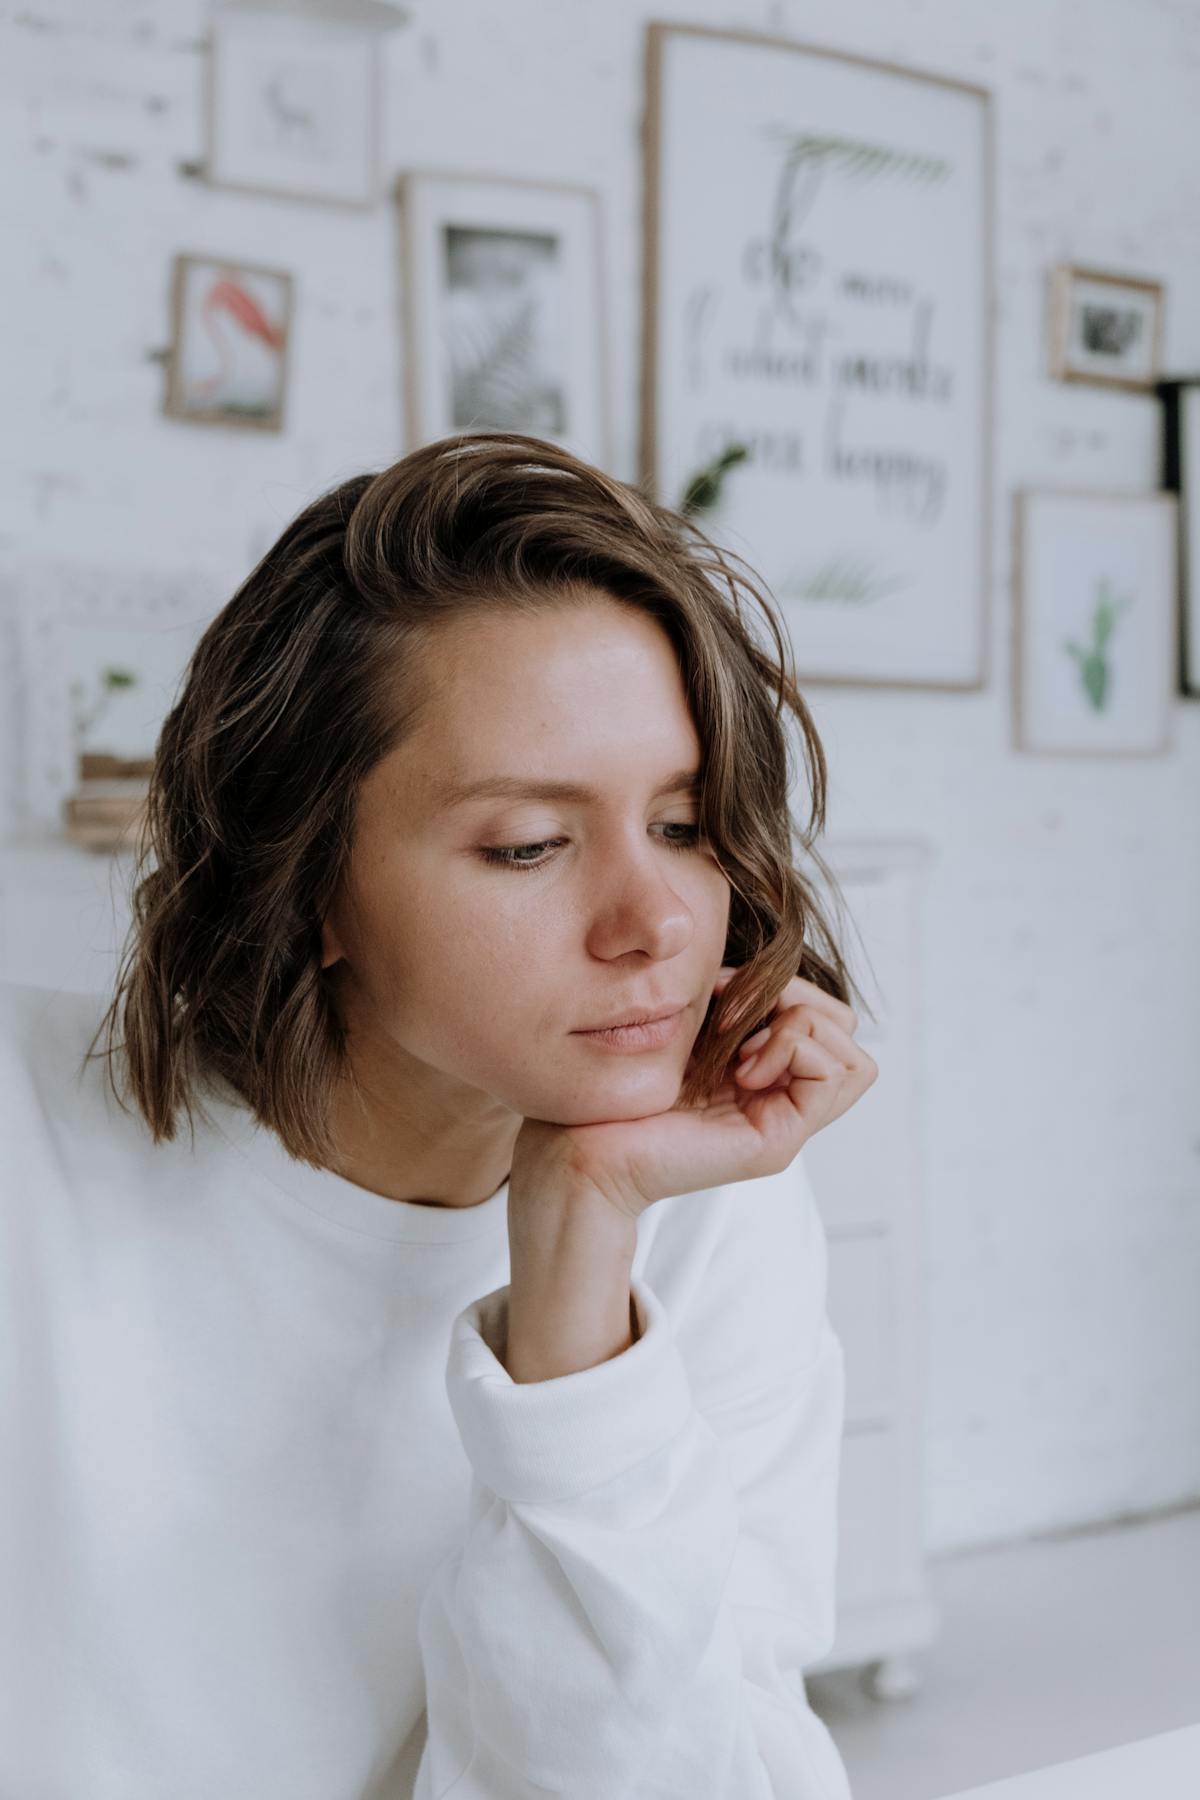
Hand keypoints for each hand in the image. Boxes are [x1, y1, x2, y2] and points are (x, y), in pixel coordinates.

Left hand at [511, 966, 877, 1221]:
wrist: (581, 1146)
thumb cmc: (619, 1087)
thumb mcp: (689, 1027)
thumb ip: (732, 1004)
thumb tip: (762, 974)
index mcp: (760, 1069)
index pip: (825, 1014)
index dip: (784, 986)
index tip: (722, 993)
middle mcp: (779, 1096)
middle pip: (846, 1029)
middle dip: (798, 1000)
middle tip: (734, 1019)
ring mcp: (783, 1121)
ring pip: (854, 1056)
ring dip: (798, 1027)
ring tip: (741, 1049)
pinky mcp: (777, 1141)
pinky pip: (834, 1074)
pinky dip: (792, 1050)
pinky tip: (742, 1068)